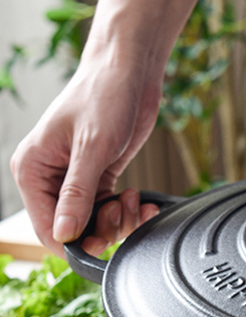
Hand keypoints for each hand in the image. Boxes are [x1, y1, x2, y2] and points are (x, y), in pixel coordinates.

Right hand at [10, 53, 161, 256]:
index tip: (104, 239)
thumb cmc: (104, 97)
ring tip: (133, 199)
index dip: (75, 242)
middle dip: (103, 229)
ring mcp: (74, 180)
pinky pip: (110, 210)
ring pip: (94, 224)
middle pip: (72, 231)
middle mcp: (48, 178)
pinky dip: (128, 211)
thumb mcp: (91, 149)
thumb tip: (64, 234)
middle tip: (123, 211)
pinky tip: (142, 201)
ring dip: (120, 221)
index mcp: (31, 170)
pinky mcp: (98, 178)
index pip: (45, 228)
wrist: (129, 74)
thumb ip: (77, 195)